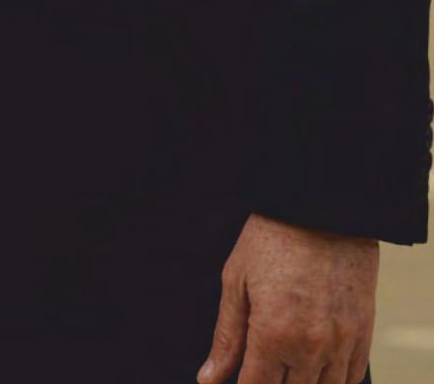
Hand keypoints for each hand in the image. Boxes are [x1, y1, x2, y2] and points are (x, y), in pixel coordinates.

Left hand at [197, 212, 377, 383]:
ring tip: (289, 368)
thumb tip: (208, 379)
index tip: (241, 381)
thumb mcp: (237, 280)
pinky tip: (317, 371)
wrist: (322, 204)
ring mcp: (340, 342)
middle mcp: (309, 346)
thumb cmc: (273, 236)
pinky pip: (351, 378)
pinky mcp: (363, 332)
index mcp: (272, 334)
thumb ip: (226, 337)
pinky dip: (334, 382)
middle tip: (264, 366)